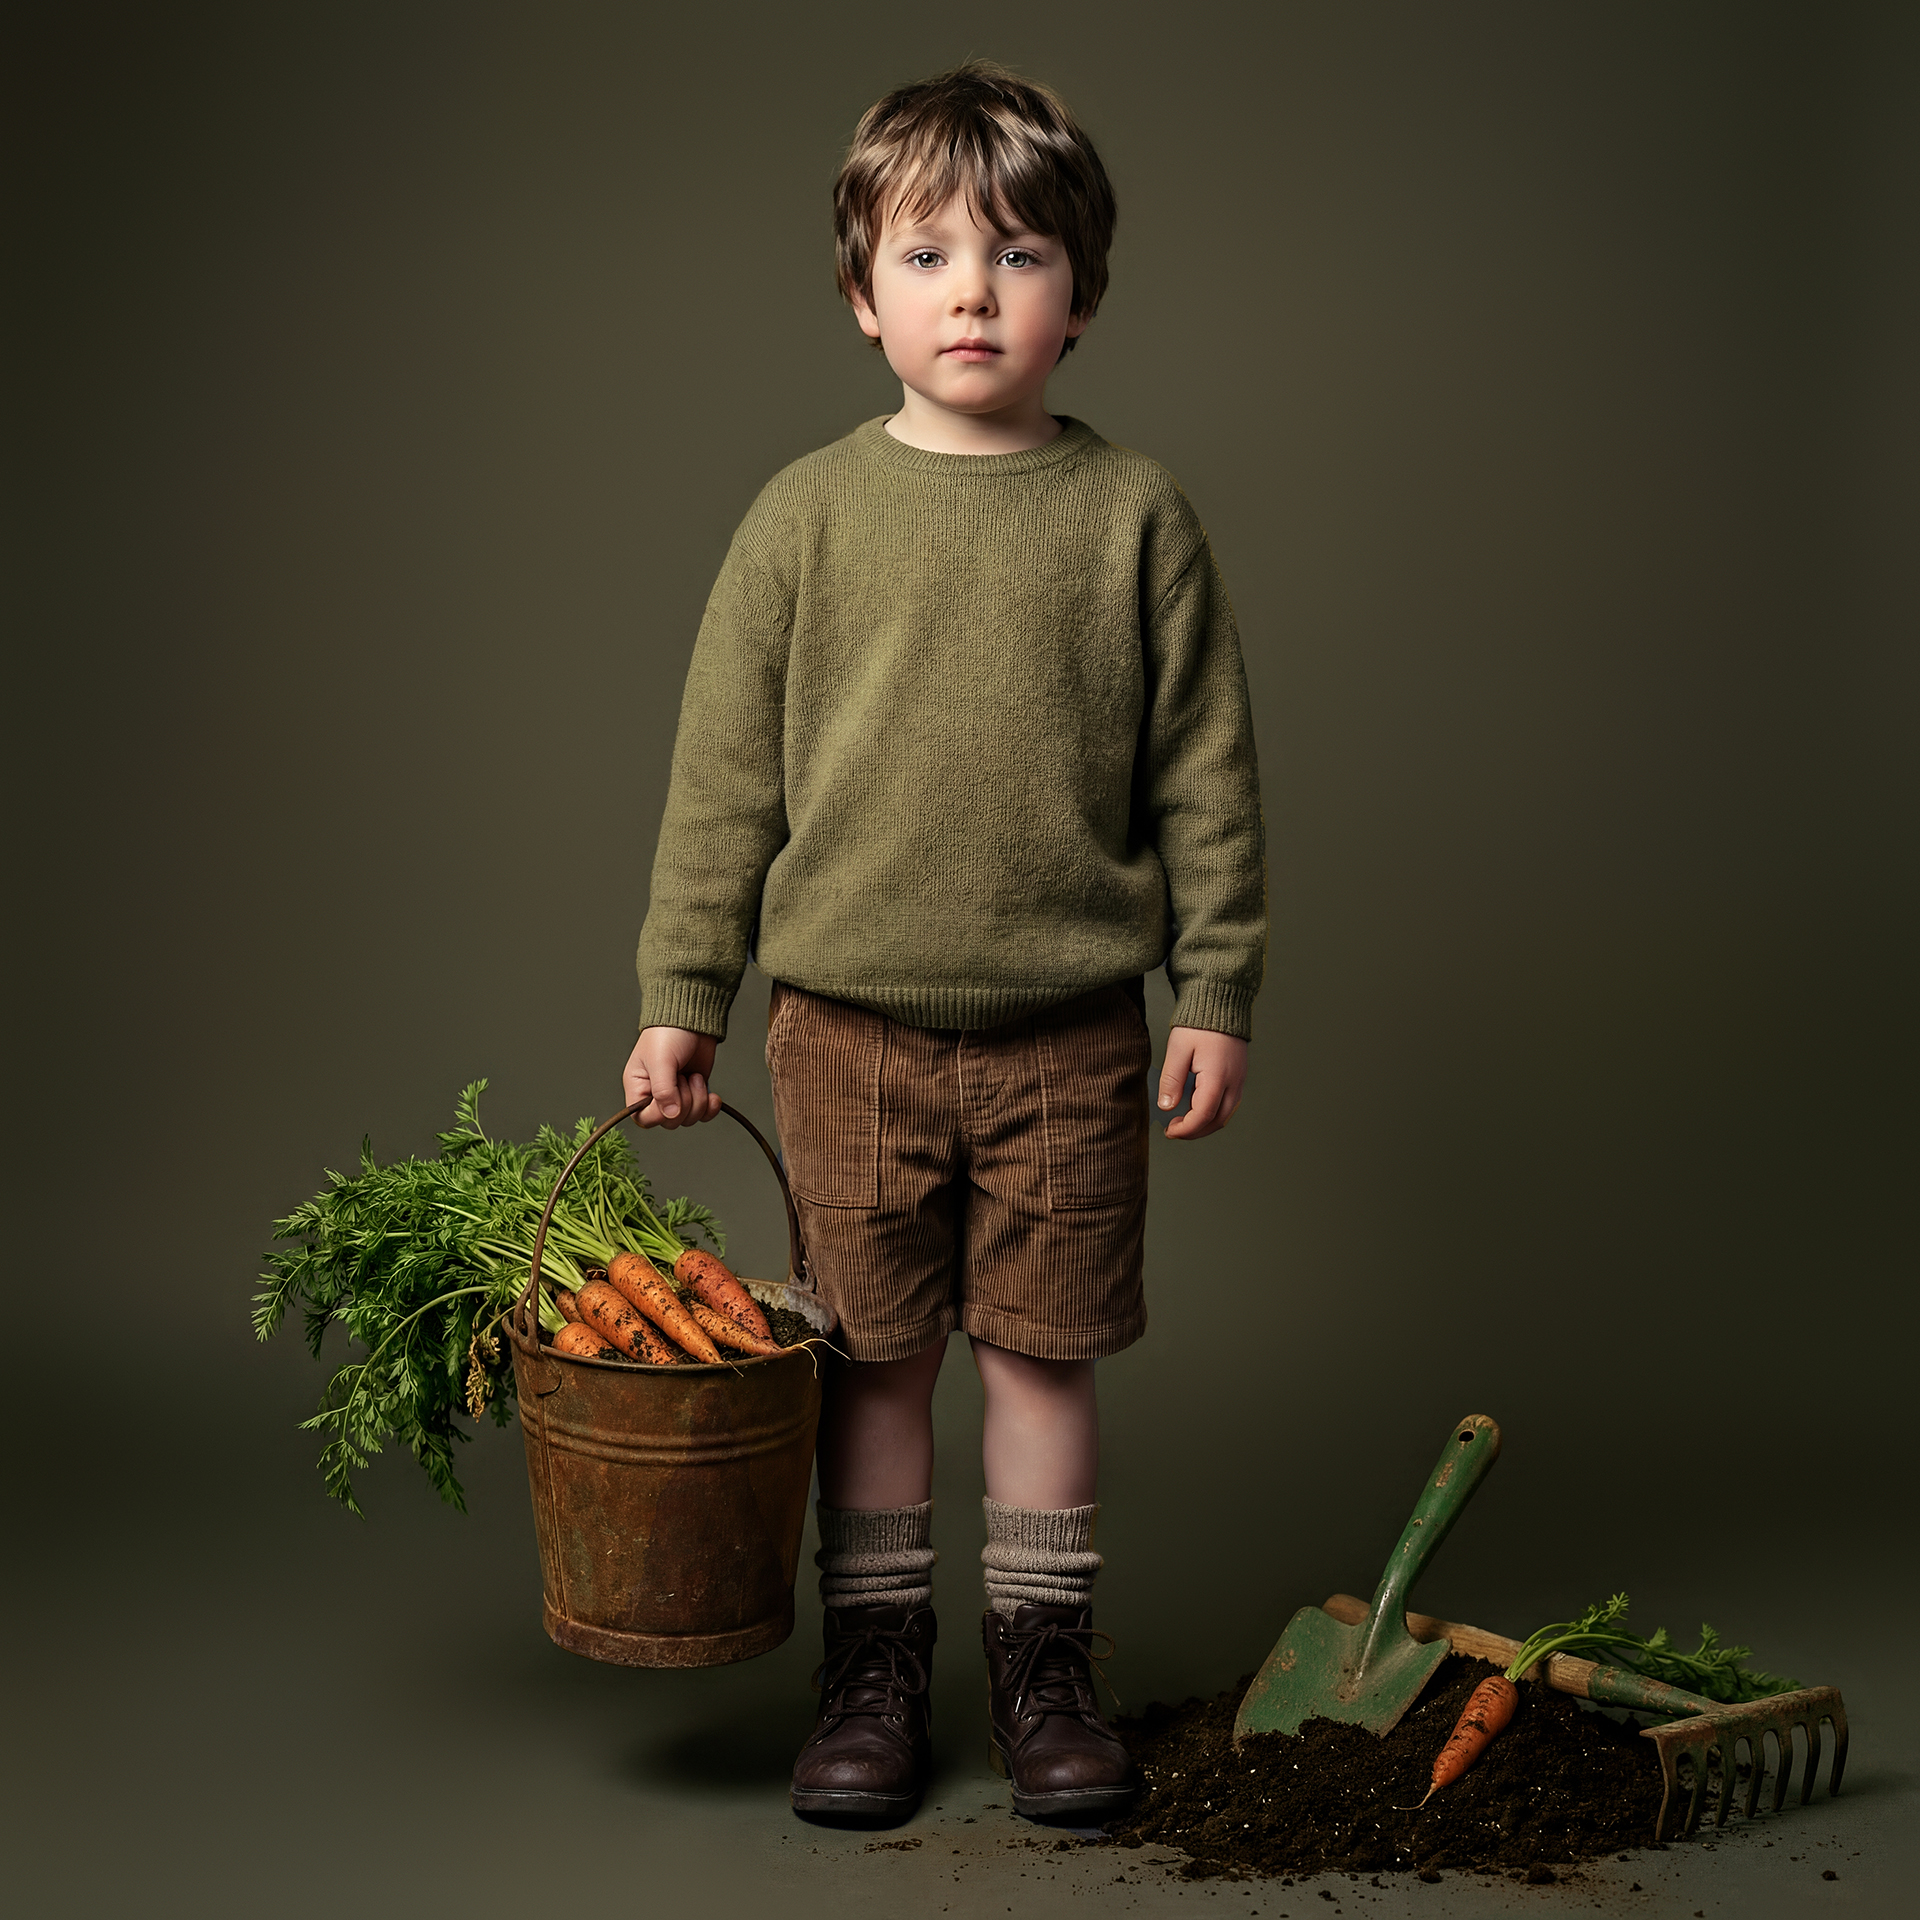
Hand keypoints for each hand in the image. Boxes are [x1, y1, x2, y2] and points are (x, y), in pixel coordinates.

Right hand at [623, 1026, 722, 1128]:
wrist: (693, 1017)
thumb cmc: (668, 1033)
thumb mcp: (661, 1061)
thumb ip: (663, 1090)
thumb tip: (671, 1115)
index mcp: (639, 1087)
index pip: (644, 1118)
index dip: (659, 1113)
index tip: (671, 1094)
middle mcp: (655, 1094)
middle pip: (669, 1121)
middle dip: (684, 1102)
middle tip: (684, 1077)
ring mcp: (677, 1094)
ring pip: (688, 1119)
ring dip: (698, 1100)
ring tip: (695, 1076)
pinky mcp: (695, 1092)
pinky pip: (703, 1114)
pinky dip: (710, 1108)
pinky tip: (713, 1096)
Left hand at [1157, 1025, 1247, 1139]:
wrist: (1221, 1003)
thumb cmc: (1198, 1024)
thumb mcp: (1178, 1050)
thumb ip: (1171, 1080)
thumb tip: (1166, 1107)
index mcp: (1217, 1078)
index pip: (1203, 1115)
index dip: (1185, 1129)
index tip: (1168, 1130)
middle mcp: (1233, 1083)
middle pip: (1217, 1121)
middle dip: (1195, 1131)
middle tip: (1174, 1130)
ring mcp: (1239, 1080)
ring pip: (1225, 1115)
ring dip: (1205, 1124)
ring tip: (1183, 1122)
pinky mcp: (1239, 1076)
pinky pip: (1229, 1104)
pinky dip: (1213, 1113)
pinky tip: (1196, 1107)